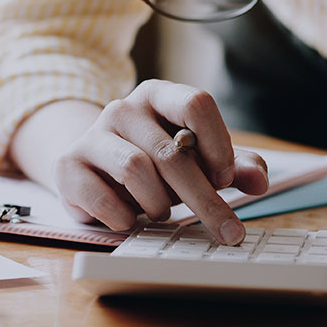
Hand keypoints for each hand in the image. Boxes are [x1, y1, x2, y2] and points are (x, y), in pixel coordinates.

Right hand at [53, 79, 268, 244]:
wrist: (91, 170)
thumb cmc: (152, 162)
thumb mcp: (196, 160)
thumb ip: (232, 166)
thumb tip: (259, 181)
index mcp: (158, 95)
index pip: (196, 103)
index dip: (217, 144)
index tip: (225, 178)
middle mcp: (123, 108)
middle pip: (172, 150)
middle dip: (204, 197)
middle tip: (227, 230)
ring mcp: (92, 135)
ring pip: (136, 170)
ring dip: (159, 203)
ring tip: (161, 212)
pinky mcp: (68, 166)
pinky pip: (103, 198)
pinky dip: (125, 217)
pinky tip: (129, 218)